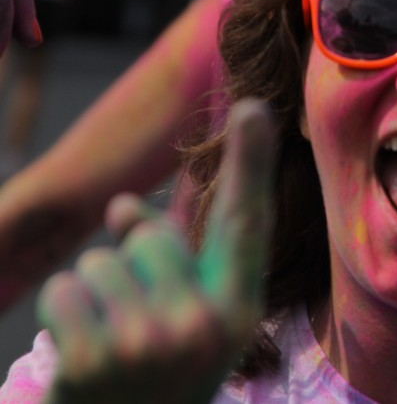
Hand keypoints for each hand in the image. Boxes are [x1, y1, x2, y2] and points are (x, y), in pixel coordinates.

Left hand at [36, 100, 275, 403]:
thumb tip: (118, 206)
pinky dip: (65, 311)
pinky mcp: (92, 361)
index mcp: (238, 309)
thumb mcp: (188, 315)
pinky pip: (65, 289)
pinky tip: (82, 354)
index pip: (245, 225)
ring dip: (95, 290)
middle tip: (139, 324)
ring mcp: (147, 346)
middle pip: (149, 238)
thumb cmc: (163, 370)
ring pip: (101, 260)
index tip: (251, 107)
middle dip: (133, 265)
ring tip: (111, 341)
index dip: (250, 163)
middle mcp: (202, 325)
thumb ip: (170, 255)